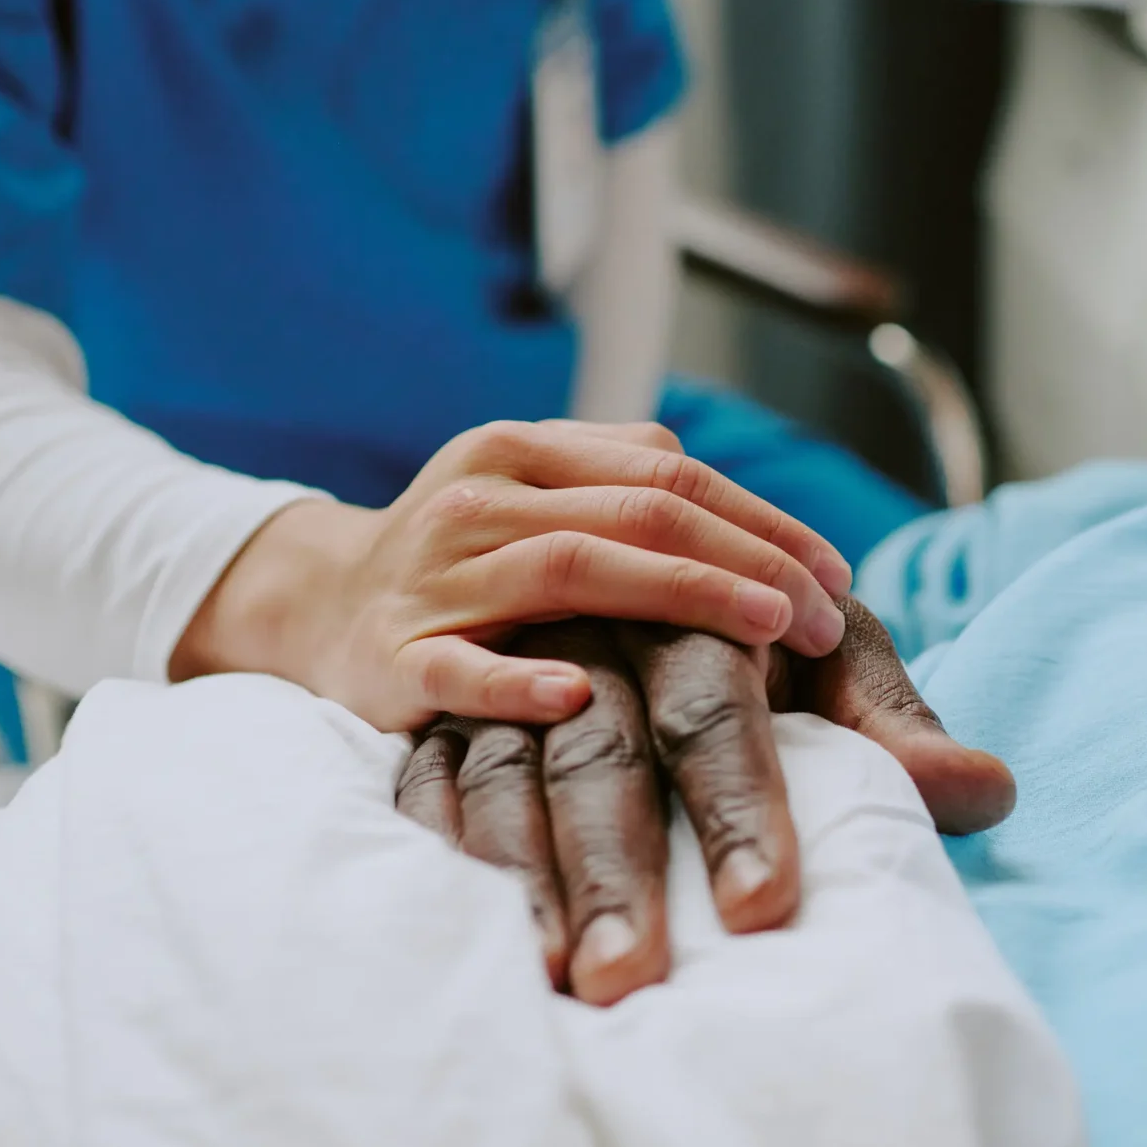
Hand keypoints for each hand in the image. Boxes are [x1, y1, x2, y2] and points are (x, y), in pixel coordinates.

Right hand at [173, 421, 851, 733]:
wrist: (310, 606)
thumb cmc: (458, 555)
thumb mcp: (533, 490)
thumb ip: (625, 477)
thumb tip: (746, 505)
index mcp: (526, 452)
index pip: (671, 476)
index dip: (764, 523)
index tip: (837, 577)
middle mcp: (483, 501)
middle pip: (640, 515)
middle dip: (749, 564)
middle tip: (825, 618)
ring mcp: (437, 579)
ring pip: (572, 570)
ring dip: (680, 600)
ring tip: (764, 632)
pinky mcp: (394, 661)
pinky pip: (461, 670)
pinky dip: (519, 682)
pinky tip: (578, 695)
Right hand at [397, 597, 1012, 1005]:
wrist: (614, 549)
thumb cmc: (746, 631)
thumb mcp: (825, 659)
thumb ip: (894, 728)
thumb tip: (990, 792)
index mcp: (697, 615)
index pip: (714, 713)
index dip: (740, 808)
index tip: (764, 911)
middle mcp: (594, 632)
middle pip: (602, 754)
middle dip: (621, 871)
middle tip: (636, 982)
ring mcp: (508, 668)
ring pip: (504, 772)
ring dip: (526, 877)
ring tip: (554, 978)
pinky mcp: (437, 703)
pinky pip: (422, 772)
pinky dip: (436, 839)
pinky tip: (463, 920)